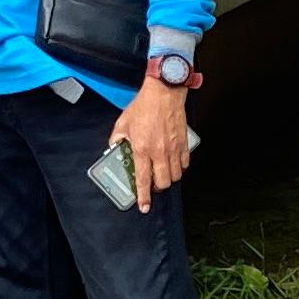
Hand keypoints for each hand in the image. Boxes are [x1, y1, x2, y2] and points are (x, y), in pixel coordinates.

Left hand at [110, 71, 192, 206]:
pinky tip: (174, 163)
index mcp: (142, 149)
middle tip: (153, 185)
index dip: (143, 197)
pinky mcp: (183, 143)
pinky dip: (180, 168)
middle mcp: (159, 152)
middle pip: (163, 182)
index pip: (143, 180)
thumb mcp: (123, 123)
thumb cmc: (144, 105)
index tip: (144, 206)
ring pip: (175, 176)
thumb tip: (114, 148)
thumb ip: (117, 139)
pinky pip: (184, 163)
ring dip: (169, 179)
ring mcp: (173, 148)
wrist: (164, 92)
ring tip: (163, 174)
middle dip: (158, 188)